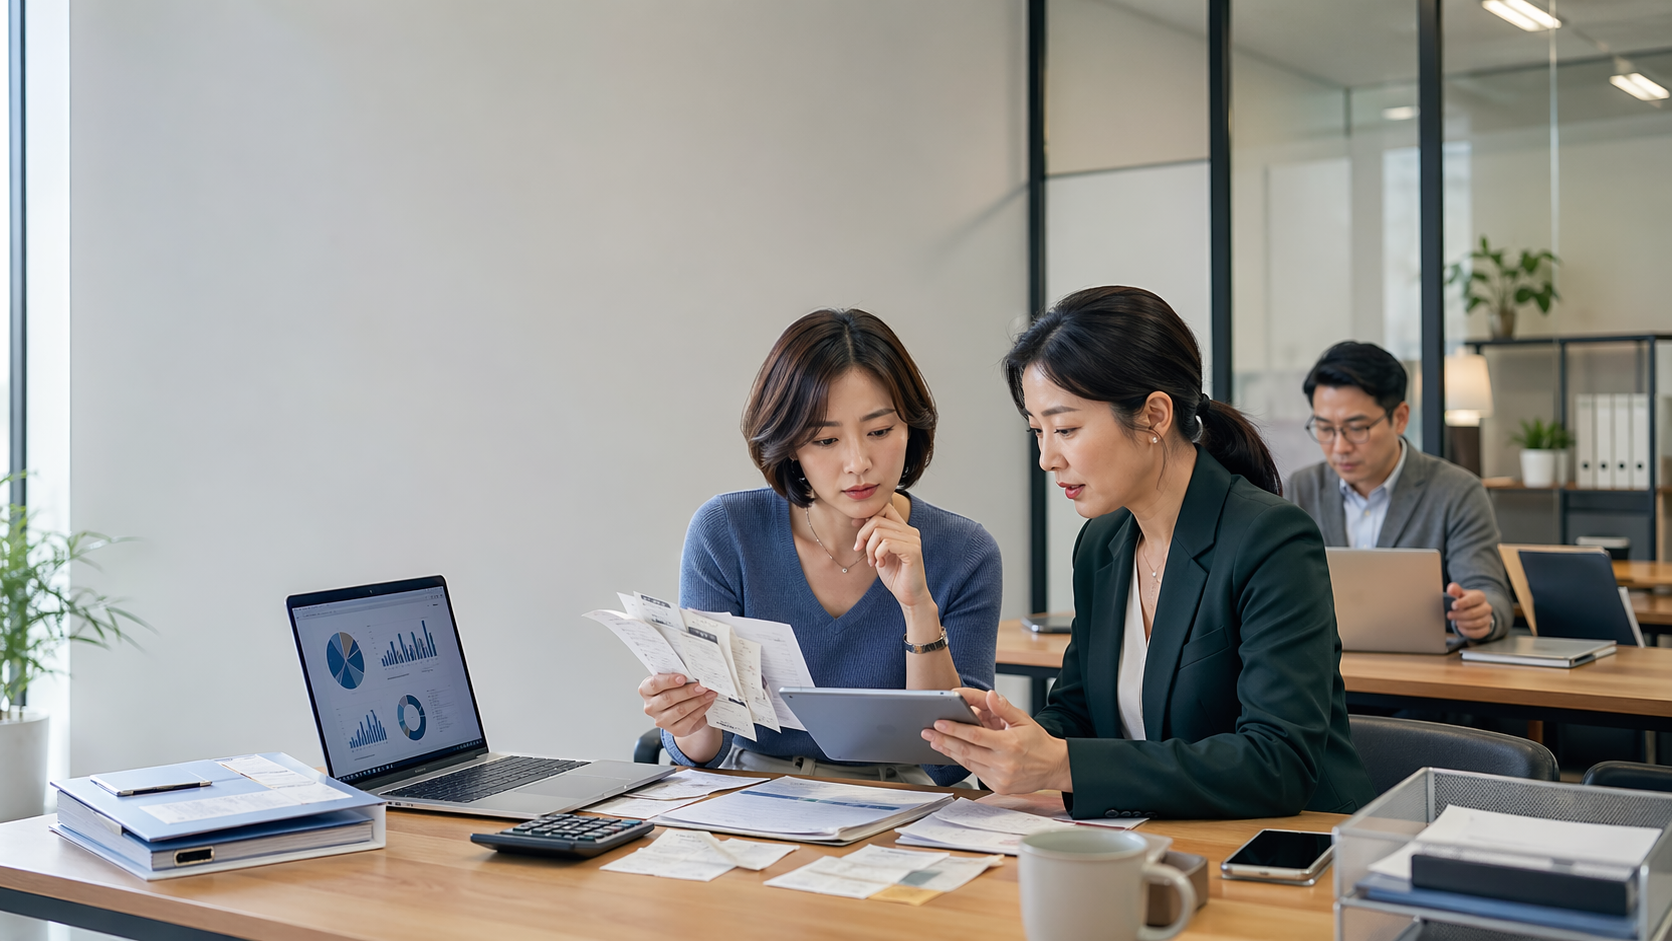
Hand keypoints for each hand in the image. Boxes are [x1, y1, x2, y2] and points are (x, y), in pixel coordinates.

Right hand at [638, 673, 722, 761]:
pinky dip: (701, 710)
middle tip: (702, 686)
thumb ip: (678, 675)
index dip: (668, 681)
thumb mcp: (673, 680)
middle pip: (668, 698)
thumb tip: (693, 673)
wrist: (682, 709)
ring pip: (680, 710)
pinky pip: (689, 720)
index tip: (683, 678)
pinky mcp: (675, 730)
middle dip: (688, 691)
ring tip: (708, 693)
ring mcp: (661, 721)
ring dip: (697, 700)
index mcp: (646, 690)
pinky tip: (707, 703)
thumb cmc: (675, 690)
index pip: (654, 684)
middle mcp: (651, 707)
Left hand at [853, 502, 930, 608]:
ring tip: (873, 561)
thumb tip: (859, 520)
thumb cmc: (895, 576)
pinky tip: (880, 564)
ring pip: (879, 532)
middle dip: (863, 535)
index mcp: (903, 529)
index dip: (866, 516)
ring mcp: (913, 540)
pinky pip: (886, 544)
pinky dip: (878, 554)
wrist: (909, 596)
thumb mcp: (880, 552)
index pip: (884, 508)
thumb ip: (874, 536)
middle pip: (877, 519)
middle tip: (860, 550)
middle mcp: (910, 531)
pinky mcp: (913, 551)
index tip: (855, 527)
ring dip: (870, 548)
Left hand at [921, 688, 1071, 793]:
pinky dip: (963, 761)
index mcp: (1010, 745)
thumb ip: (1004, 708)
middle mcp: (1004, 764)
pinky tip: (953, 752)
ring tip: (935, 741)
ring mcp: (1001, 778)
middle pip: (966, 751)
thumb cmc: (1038, 743)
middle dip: (944, 741)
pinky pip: (975, 772)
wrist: (1054, 767)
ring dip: (949, 751)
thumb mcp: (1024, 720)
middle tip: (927, 732)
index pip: (975, 736)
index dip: (955, 729)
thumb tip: (989, 695)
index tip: (939, 723)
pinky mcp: (999, 787)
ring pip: (968, 763)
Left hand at [1446, 583, 1492, 638]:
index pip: (1472, 600)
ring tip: (1456, 621)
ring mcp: (1488, 618)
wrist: (1475, 609)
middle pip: (1473, 613)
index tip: (1453, 606)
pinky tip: (1461, 627)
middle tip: (1450, 615)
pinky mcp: (1486, 628)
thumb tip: (1451, 588)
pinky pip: (1477, 633)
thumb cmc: (1465, 601)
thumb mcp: (1460, 594)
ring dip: (1462, 623)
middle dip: (1458, 615)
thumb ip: (1455, 590)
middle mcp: (1487, 607)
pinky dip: (1467, 631)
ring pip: (1476, 624)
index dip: (1461, 603)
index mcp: (1480, 596)